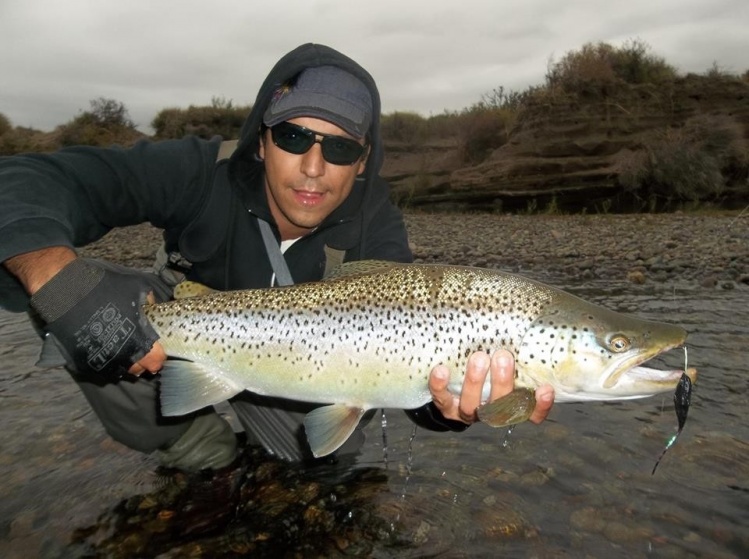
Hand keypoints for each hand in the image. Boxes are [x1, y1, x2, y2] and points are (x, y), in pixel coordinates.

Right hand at [28, 258, 162, 378]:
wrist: (68, 291)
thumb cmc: (105, 289)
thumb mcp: (137, 288)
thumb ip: (149, 300)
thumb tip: (152, 305)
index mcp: (139, 339)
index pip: (156, 360)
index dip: (158, 356)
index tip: (156, 350)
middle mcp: (123, 355)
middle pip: (138, 369)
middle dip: (141, 361)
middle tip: (138, 349)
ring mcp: (103, 360)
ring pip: (120, 371)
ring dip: (124, 362)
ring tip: (122, 349)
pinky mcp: (85, 362)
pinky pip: (101, 368)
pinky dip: (106, 361)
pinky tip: (106, 349)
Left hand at [428, 349, 554, 424]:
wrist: (451, 383)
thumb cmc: (486, 362)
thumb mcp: (503, 355)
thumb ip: (516, 346)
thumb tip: (527, 314)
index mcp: (510, 402)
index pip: (532, 412)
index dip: (540, 405)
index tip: (545, 389)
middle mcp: (491, 411)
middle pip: (501, 407)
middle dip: (503, 381)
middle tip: (503, 357)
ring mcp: (467, 411)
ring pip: (472, 405)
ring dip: (475, 382)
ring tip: (478, 357)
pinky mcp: (445, 408)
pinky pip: (441, 399)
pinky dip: (440, 386)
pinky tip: (441, 370)